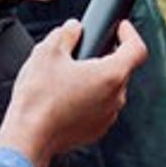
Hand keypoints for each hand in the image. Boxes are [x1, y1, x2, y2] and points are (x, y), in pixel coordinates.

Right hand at [0, 21, 146, 166]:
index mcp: (111, 75)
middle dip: (106, 56)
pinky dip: (89, 99)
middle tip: (83, 50)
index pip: (137, 49)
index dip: (130, 33)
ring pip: (110, 90)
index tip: (120, 28)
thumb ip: (65, 34)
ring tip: (69, 76)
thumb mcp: (48, 53)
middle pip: (122, 69)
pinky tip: (65, 97)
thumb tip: (73, 28)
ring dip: (96, 79)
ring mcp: (108, 117)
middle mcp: (116, 98)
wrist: (28, 138)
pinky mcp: (96, 131)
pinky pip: (99, 108)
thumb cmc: (39, 97)